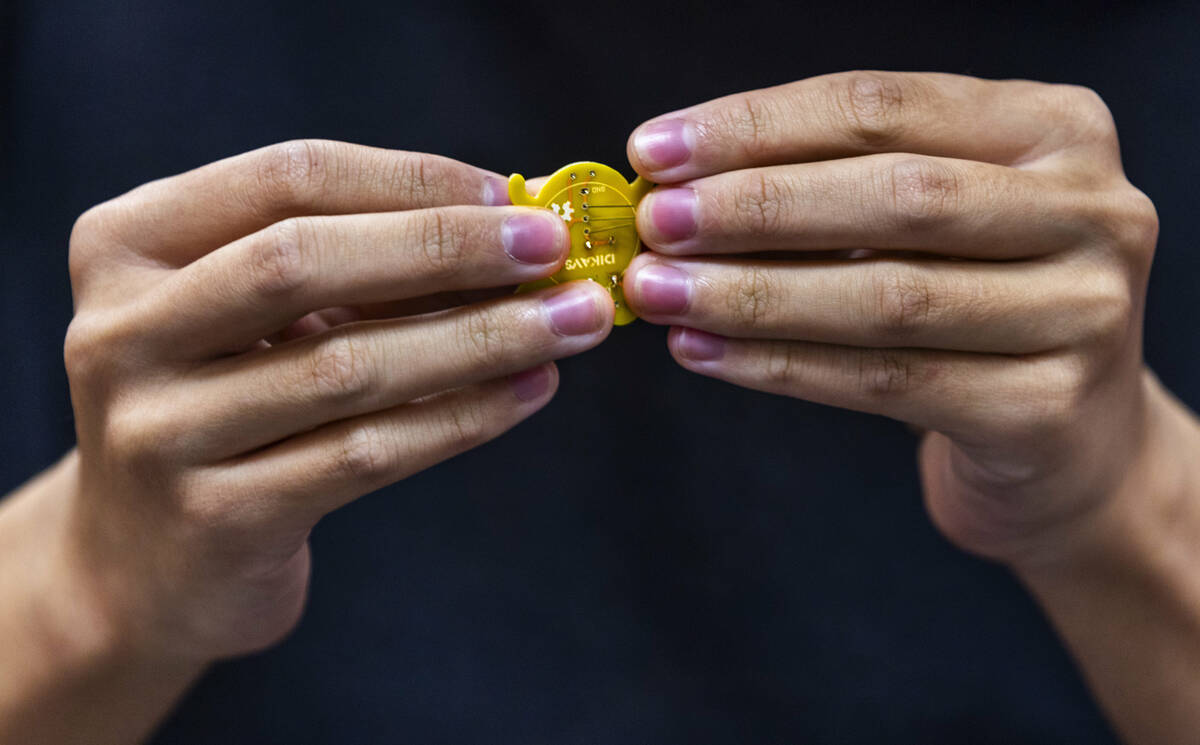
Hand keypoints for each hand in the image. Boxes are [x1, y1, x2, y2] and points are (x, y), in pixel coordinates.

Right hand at [60, 140, 612, 661]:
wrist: (143, 566)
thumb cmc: (224, 408)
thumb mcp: (256, 318)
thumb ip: (354, 264)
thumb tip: (506, 224)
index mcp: (127, 246)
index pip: (285, 178)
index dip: (410, 180)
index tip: (510, 194)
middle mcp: (120, 333)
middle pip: (301, 261)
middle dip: (448, 247)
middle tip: (555, 248)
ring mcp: (158, 432)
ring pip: (347, 367)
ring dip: (482, 337)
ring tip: (573, 321)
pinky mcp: (214, 519)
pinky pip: (365, 454)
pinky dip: (462, 417)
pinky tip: (530, 391)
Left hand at [621, 72, 1158, 565]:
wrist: (1071, 444)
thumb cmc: (977, 307)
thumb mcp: (931, 222)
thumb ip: (833, 188)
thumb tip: (678, 188)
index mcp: (1056, 130)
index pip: (884, 107)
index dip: (758, 126)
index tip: (656, 151)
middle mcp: (1094, 211)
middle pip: (896, 196)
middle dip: (755, 207)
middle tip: (655, 223)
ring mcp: (1084, 313)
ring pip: (888, 296)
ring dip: (753, 293)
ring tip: (659, 293)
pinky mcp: (1048, 410)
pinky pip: (887, 381)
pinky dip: (781, 366)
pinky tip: (705, 351)